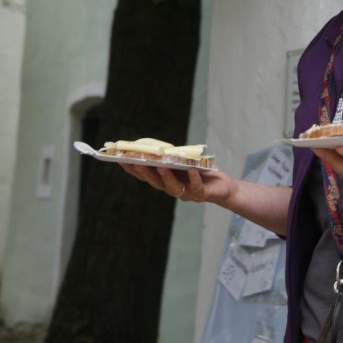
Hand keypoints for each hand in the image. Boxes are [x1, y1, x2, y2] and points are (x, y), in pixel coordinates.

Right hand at [118, 162, 238, 206]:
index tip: (119, 159)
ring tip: (161, 166)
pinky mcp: (201, 195)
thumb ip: (172, 158)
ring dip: (165, 177)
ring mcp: (186, 194)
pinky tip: (191, 169)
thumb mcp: (184, 163)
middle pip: (155, 182)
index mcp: (166, 180)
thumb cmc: (201, 172)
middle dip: (144, 172)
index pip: (145, 176)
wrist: (223, 187)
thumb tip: (156, 147)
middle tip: (134, 161)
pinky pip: (196, 187)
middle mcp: (173, 189)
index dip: (132, 169)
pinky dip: (193, 179)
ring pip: (172, 187)